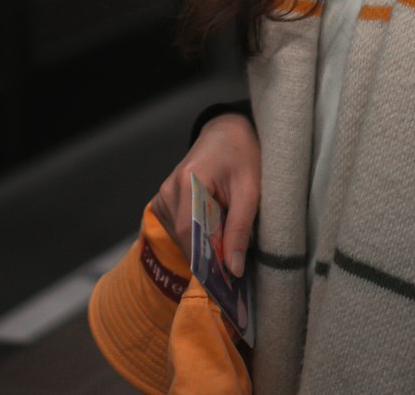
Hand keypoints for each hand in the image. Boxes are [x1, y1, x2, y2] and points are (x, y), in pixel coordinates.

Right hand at [150, 113, 260, 276]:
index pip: (190, 232)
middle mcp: (169, 189)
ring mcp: (163, 195)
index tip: (224, 284)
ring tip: (227, 250)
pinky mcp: (165, 201)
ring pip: (180, 237)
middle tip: (232, 274)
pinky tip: (215, 234)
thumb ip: (239, 228)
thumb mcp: (251, 188)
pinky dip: (196, 237)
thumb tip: (233, 269)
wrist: (227, 130)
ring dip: (202, 247)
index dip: (206, 260)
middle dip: (207, 257)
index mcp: (189, 180)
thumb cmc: (243, 153)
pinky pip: (178, 229)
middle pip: (184, 238)